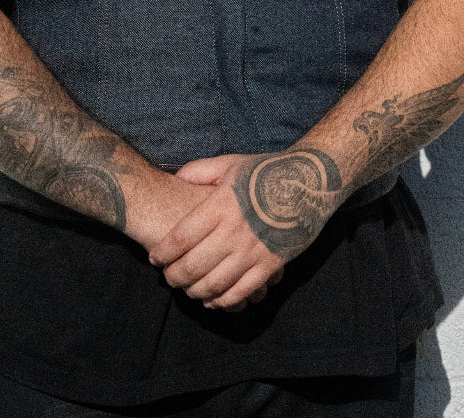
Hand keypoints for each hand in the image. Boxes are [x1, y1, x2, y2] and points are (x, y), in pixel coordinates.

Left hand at [147, 148, 342, 310]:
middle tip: (168, 278)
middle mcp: (233, 232)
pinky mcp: (270, 265)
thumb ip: (198, 170)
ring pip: (214, 283)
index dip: (163, 253)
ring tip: (187, 289)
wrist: (308, 182)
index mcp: (219, 206)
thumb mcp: (229, 163)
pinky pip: (241, 291)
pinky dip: (223, 300)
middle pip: (193, 266)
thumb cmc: (265, 172)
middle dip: (174, 277)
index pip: (181, 238)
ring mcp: (252, 251)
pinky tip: (212, 299)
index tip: (155, 259)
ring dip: (194, 291)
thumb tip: (176, 178)